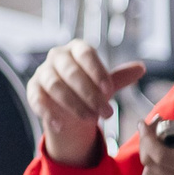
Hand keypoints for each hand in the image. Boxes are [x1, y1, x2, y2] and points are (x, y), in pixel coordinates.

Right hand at [27, 40, 145, 165]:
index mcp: (77, 49)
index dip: (97, 70)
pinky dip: (49, 113)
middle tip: (105, 113)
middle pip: (71, 71)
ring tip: (91, 120)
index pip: (86, 54)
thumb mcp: (105, 84)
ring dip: (73, 104)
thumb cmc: (88, 90)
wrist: (68, 107)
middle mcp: (57, 56)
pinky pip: (37, 99)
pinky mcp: (33, 89)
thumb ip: (120, 77)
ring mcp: (42, 72)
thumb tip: (141, 68)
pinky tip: (61, 125)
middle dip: (89, 94)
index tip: (109, 89)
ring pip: (55, 85)